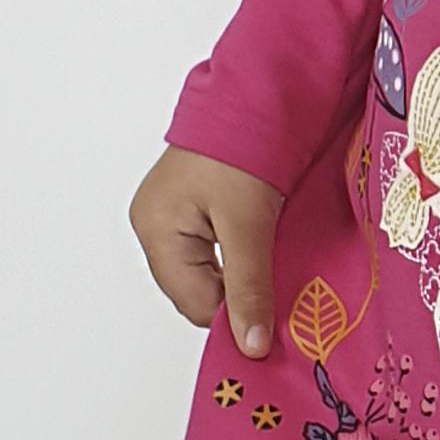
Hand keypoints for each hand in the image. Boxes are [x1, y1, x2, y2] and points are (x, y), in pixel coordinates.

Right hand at [129, 146, 290, 358]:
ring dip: (243, 278)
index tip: (276, 331)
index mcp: (156, 230)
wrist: (258, 93)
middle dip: (238, 299)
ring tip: (279, 273)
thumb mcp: (249, 223)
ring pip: (211, 273)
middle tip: (283, 301)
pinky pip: (217, 250)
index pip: (193, 304)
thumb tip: (251, 346)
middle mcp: (156, 225)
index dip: (234, 319)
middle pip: (198, 291)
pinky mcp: (196, 207)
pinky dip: (243, 258)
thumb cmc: (243, 146)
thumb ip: (250, 287)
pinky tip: (270, 254)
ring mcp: (174, 216)